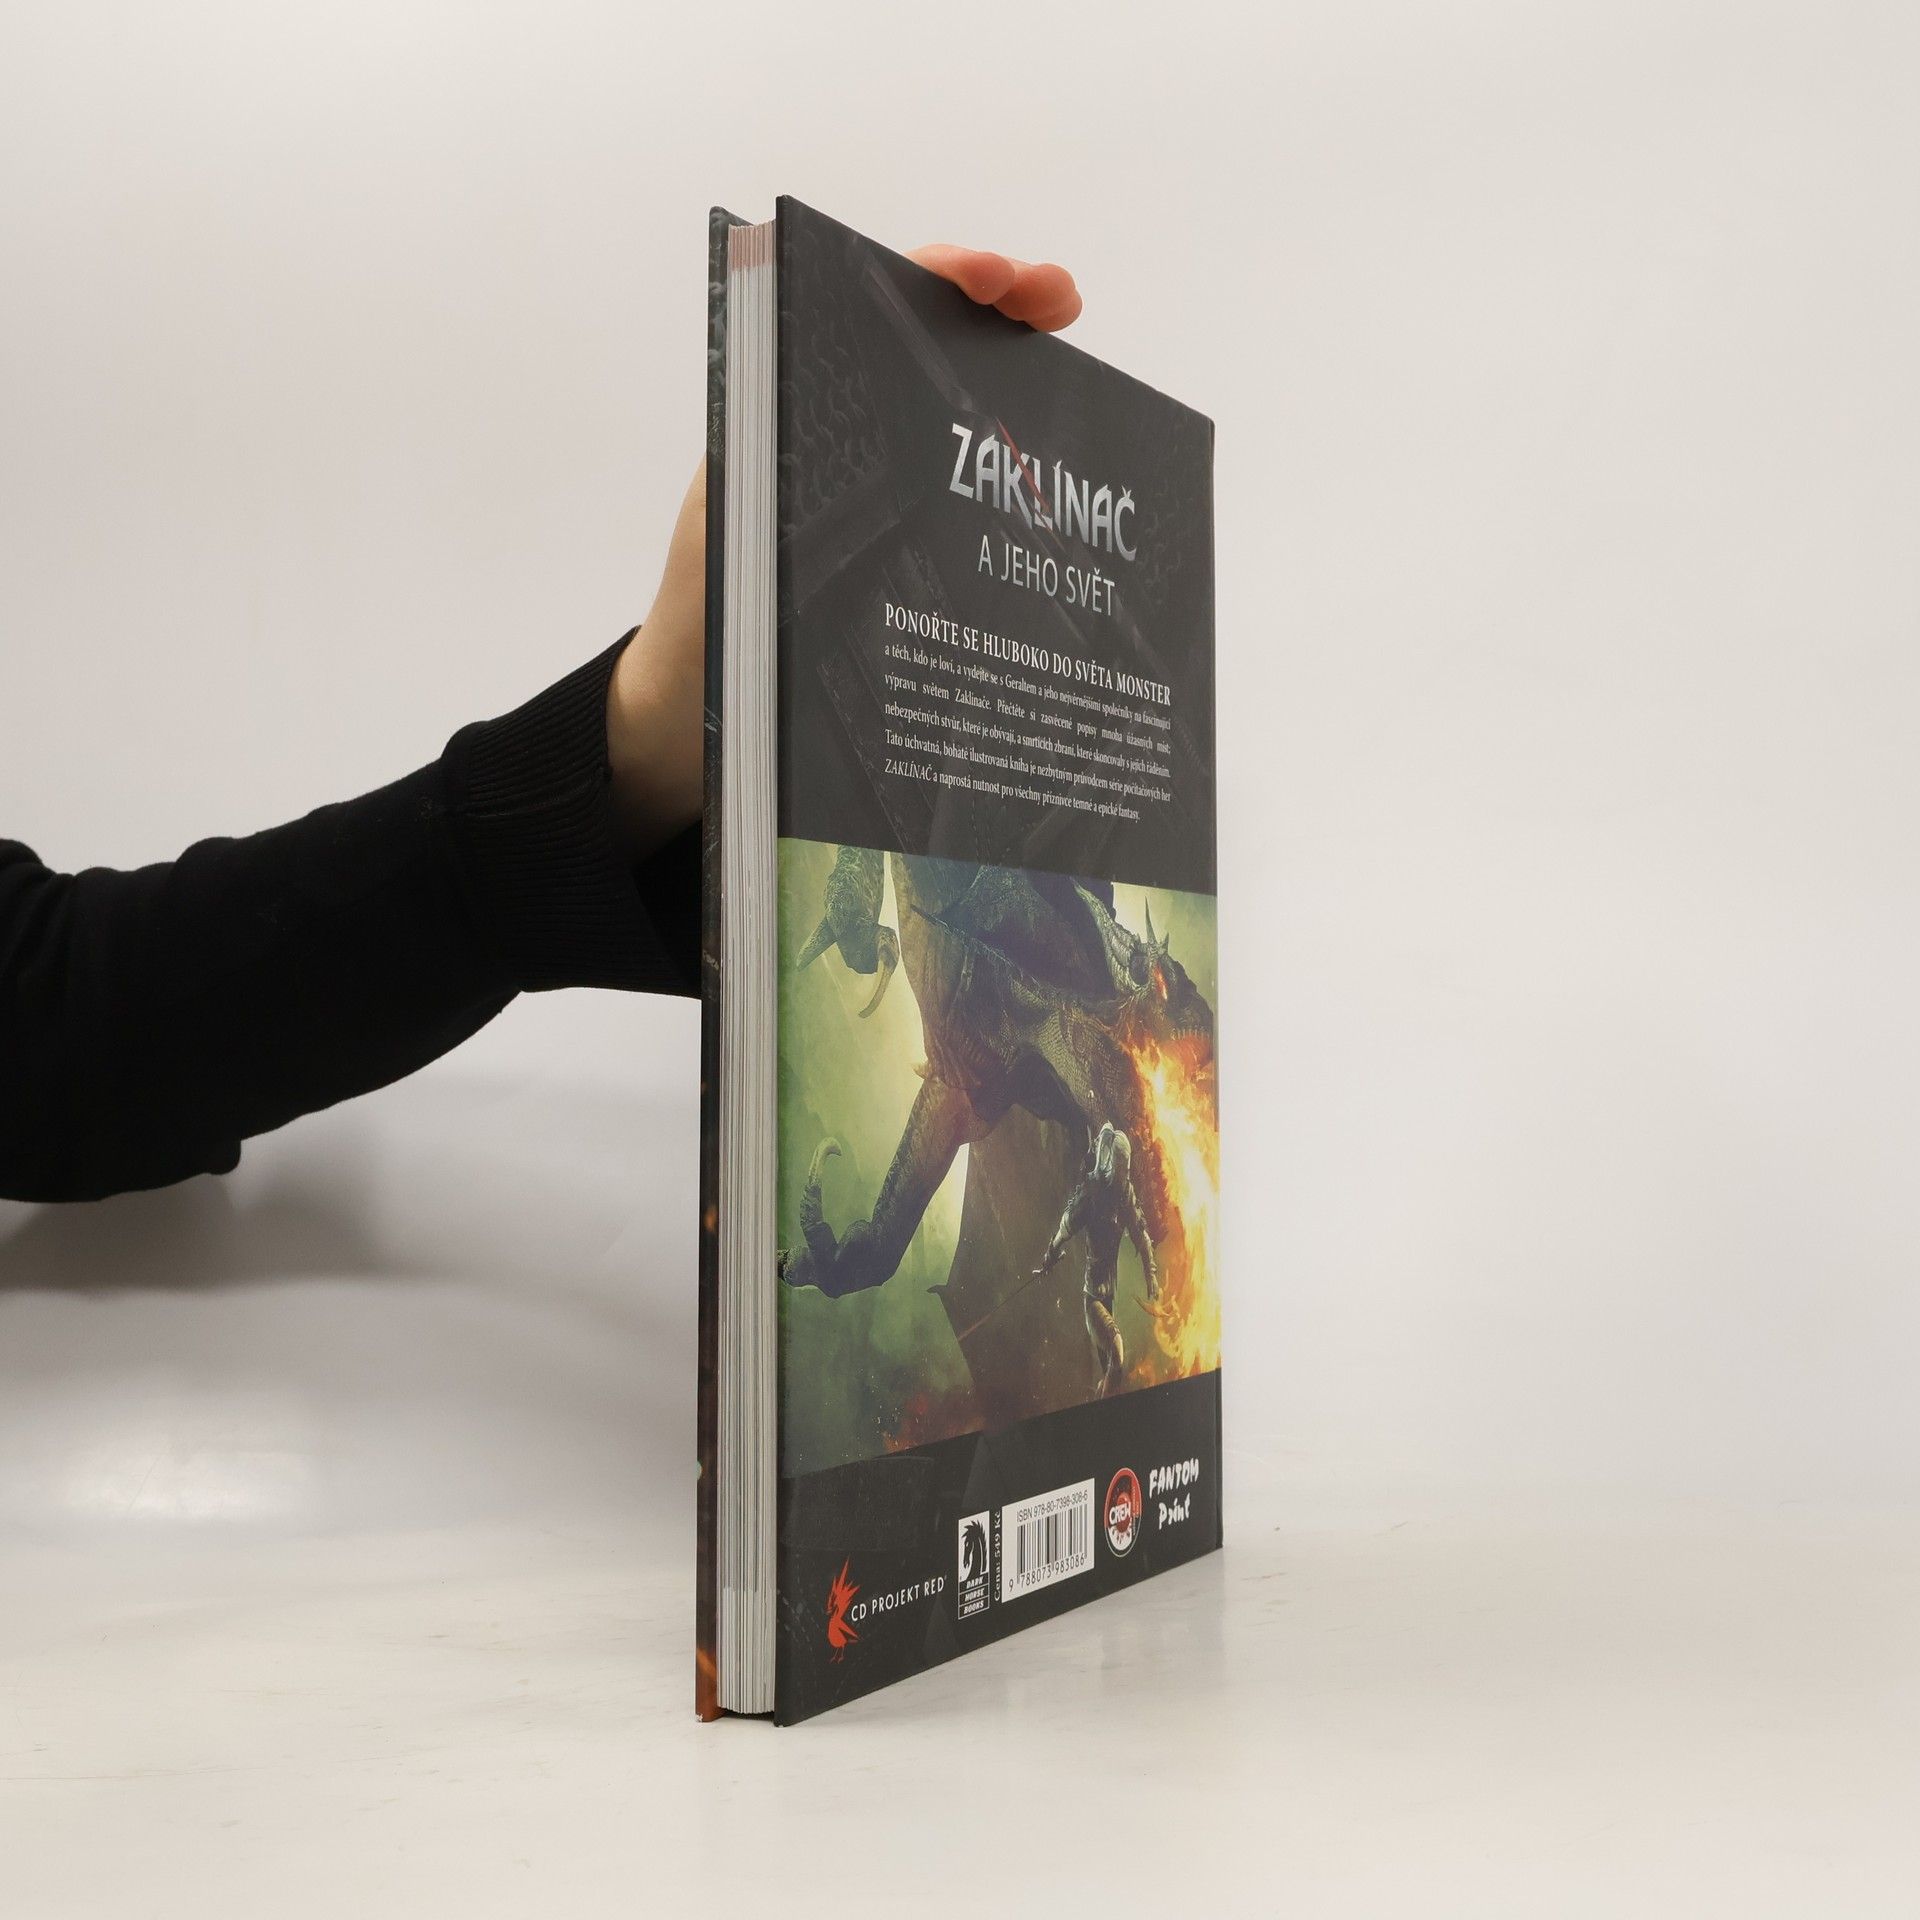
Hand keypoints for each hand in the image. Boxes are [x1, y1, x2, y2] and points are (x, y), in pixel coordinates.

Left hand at [606, 245, 1082, 851]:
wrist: (685, 721)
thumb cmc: (700, 638)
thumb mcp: (738, 551)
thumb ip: (787, 493)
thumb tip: (878, 441)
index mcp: (781, 421)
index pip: (865, 313)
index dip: (937, 279)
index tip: (998, 280)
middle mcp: (823, 444)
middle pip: (922, 347)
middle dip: (998, 310)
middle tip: (1062, 302)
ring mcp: (857, 492)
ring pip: (949, 417)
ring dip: (1016, 394)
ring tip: (1079, 392)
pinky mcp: (879, 545)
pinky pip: (951, 492)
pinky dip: (1005, 478)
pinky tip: (1057, 493)